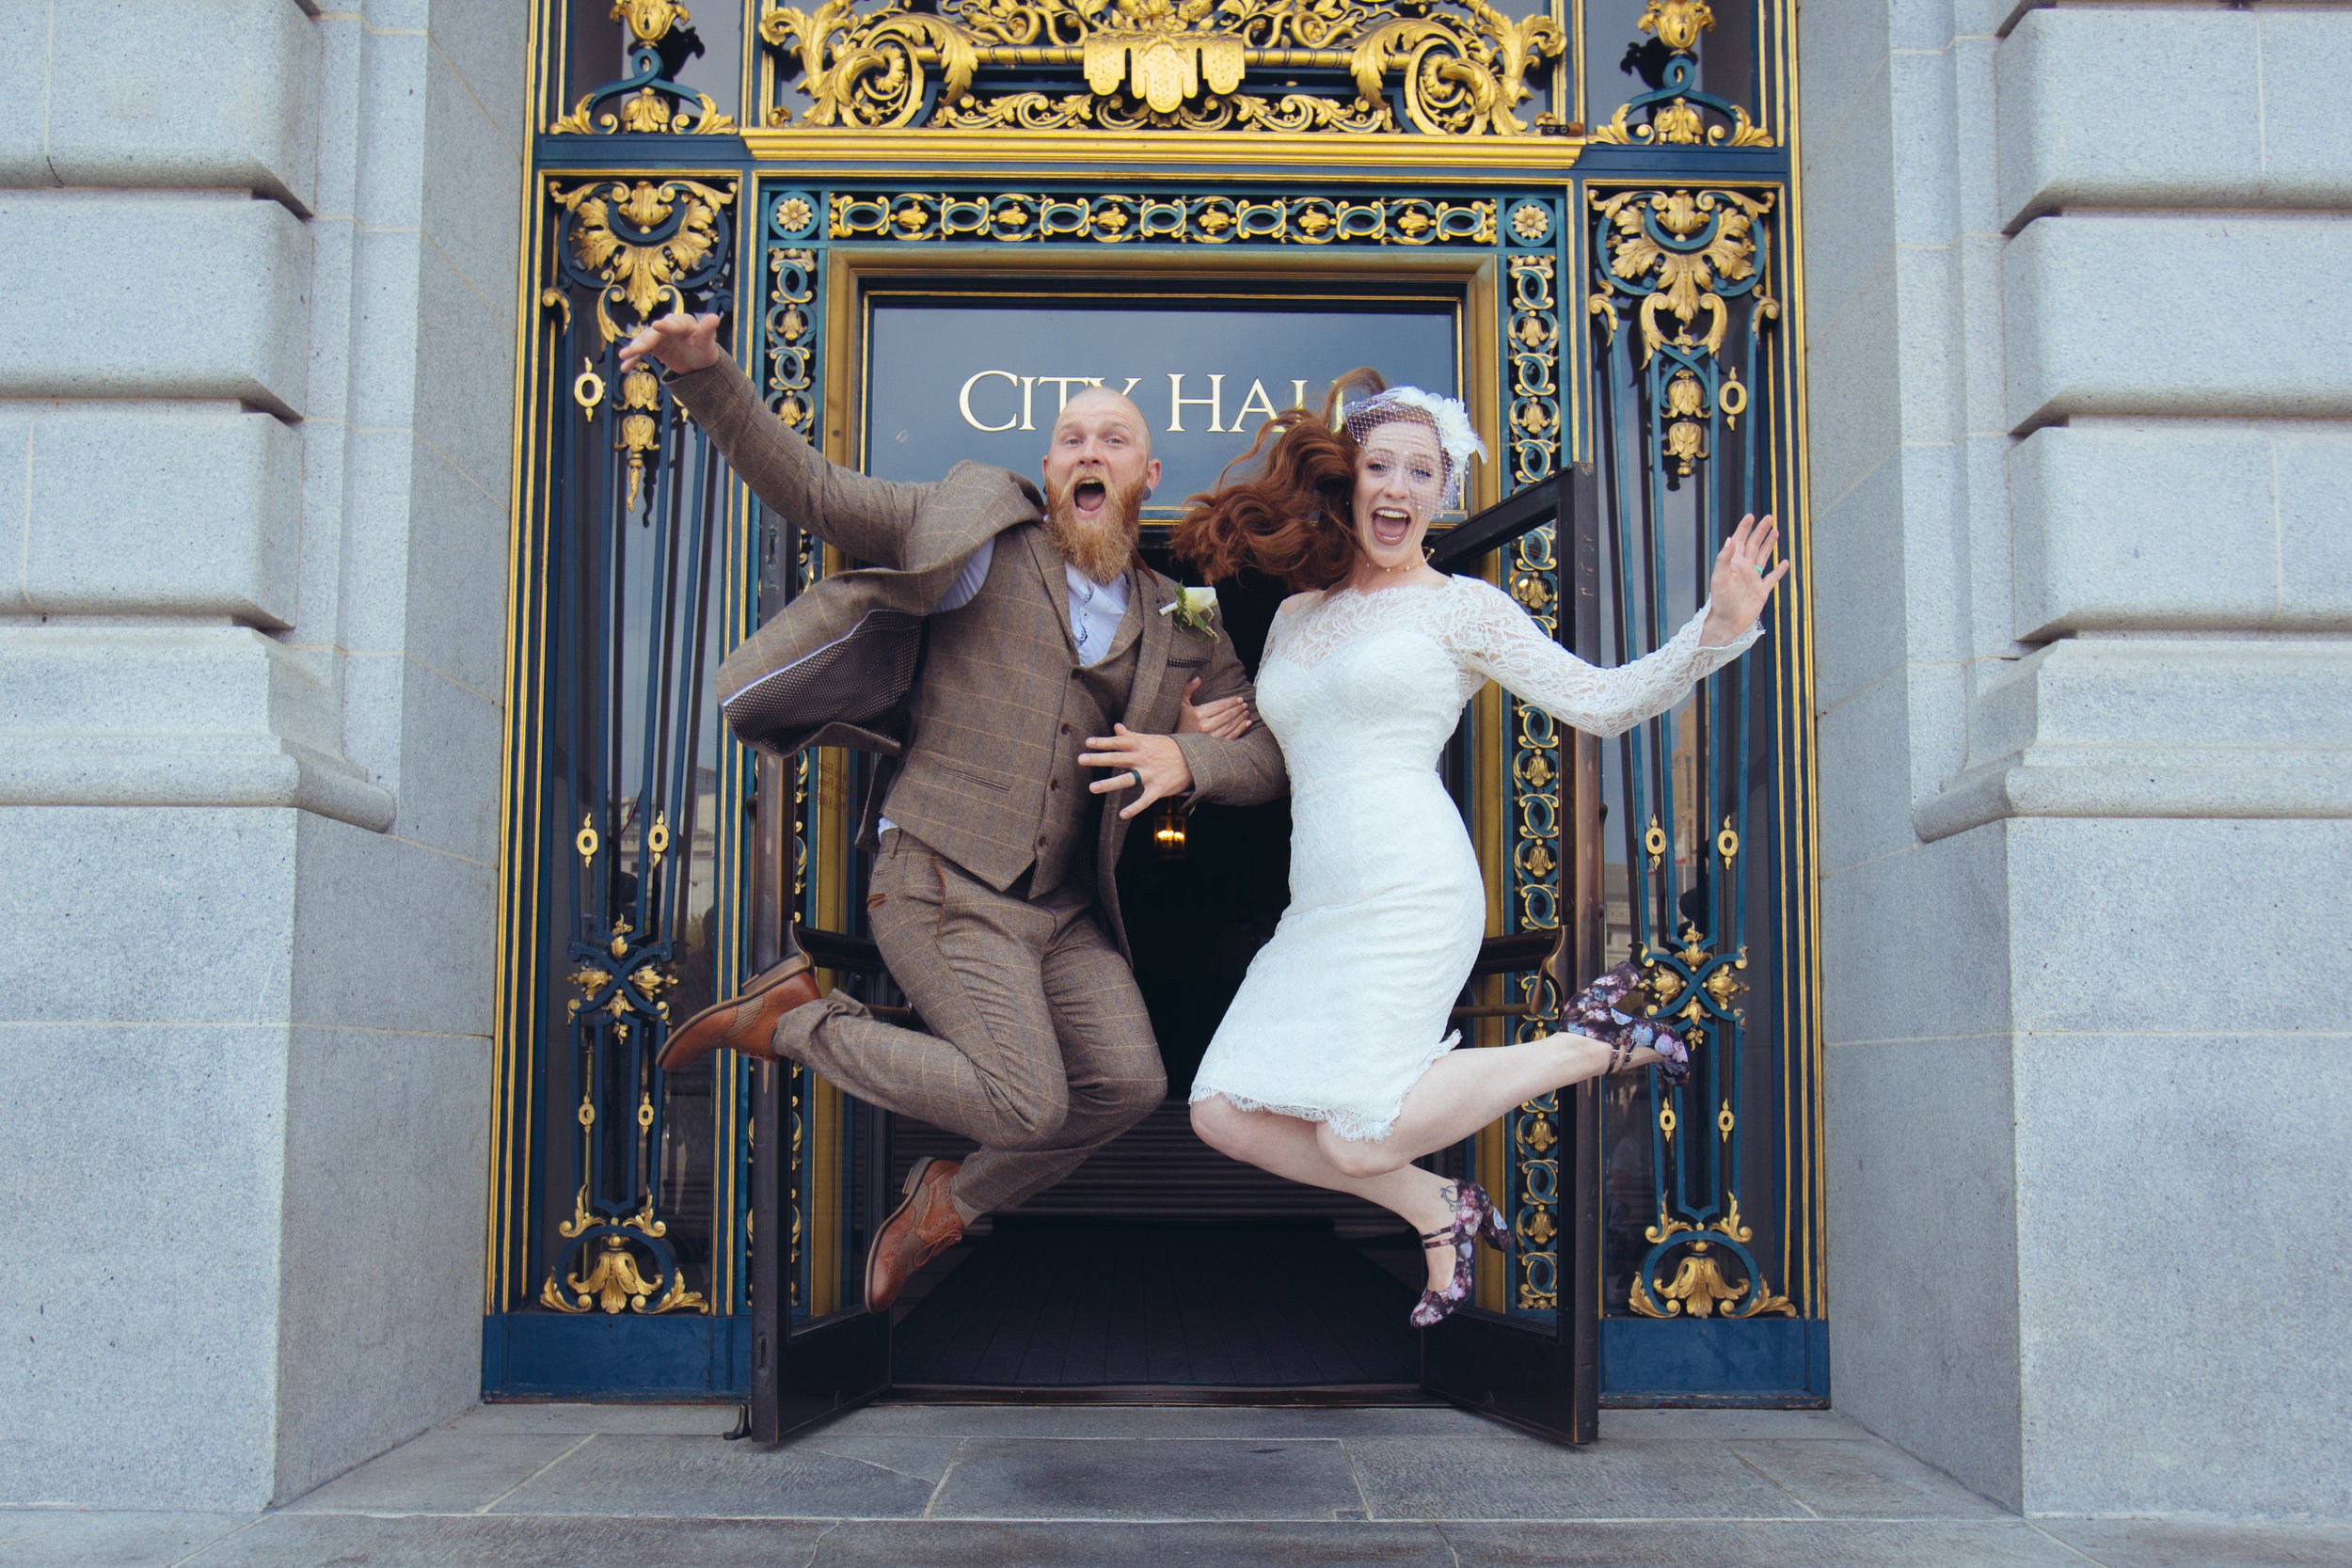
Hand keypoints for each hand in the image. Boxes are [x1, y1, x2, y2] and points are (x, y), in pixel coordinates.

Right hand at [618, 310, 725, 377]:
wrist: (696, 360)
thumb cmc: (704, 349)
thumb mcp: (707, 342)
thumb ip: (708, 330)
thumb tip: (715, 317)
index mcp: (683, 323)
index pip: (674, 324)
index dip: (666, 326)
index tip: (657, 326)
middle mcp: (668, 325)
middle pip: (654, 333)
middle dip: (645, 341)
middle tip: (636, 349)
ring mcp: (658, 335)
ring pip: (644, 341)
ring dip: (634, 348)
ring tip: (624, 356)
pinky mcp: (652, 345)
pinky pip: (641, 352)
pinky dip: (633, 359)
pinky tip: (624, 368)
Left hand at [1080, 724, 1193, 820]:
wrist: (1196, 761)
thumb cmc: (1170, 749)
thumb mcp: (1151, 739)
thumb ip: (1132, 736)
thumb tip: (1116, 726)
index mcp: (1141, 745)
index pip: (1119, 742)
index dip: (1103, 742)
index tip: (1088, 742)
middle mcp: (1144, 758)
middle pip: (1118, 758)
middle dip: (1099, 759)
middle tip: (1081, 759)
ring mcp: (1151, 774)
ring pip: (1127, 779)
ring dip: (1109, 784)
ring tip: (1092, 788)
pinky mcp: (1159, 789)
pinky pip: (1145, 800)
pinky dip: (1134, 808)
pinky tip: (1122, 815)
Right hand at [1176, 677, 1252, 740]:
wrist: (1175, 744)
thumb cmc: (1178, 721)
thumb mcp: (1180, 704)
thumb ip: (1188, 689)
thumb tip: (1198, 678)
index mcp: (1198, 714)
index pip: (1220, 706)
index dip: (1231, 701)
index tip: (1239, 699)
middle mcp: (1205, 726)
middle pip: (1227, 715)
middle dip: (1237, 709)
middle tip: (1244, 704)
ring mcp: (1210, 737)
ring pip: (1230, 726)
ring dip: (1241, 718)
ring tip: (1246, 712)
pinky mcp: (1214, 746)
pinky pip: (1231, 737)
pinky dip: (1241, 729)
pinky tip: (1246, 723)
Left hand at [1701, 513, 1790, 645]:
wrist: (1728, 622)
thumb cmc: (1721, 601)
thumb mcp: (1720, 578)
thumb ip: (1724, 559)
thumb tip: (1730, 539)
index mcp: (1733, 564)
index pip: (1739, 541)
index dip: (1744, 528)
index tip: (1751, 516)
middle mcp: (1744, 569)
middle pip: (1754, 545)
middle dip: (1760, 531)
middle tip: (1769, 518)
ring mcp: (1753, 579)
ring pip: (1763, 557)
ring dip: (1769, 544)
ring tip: (1775, 532)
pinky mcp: (1761, 591)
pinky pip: (1772, 578)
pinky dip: (1779, 570)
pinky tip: (1785, 562)